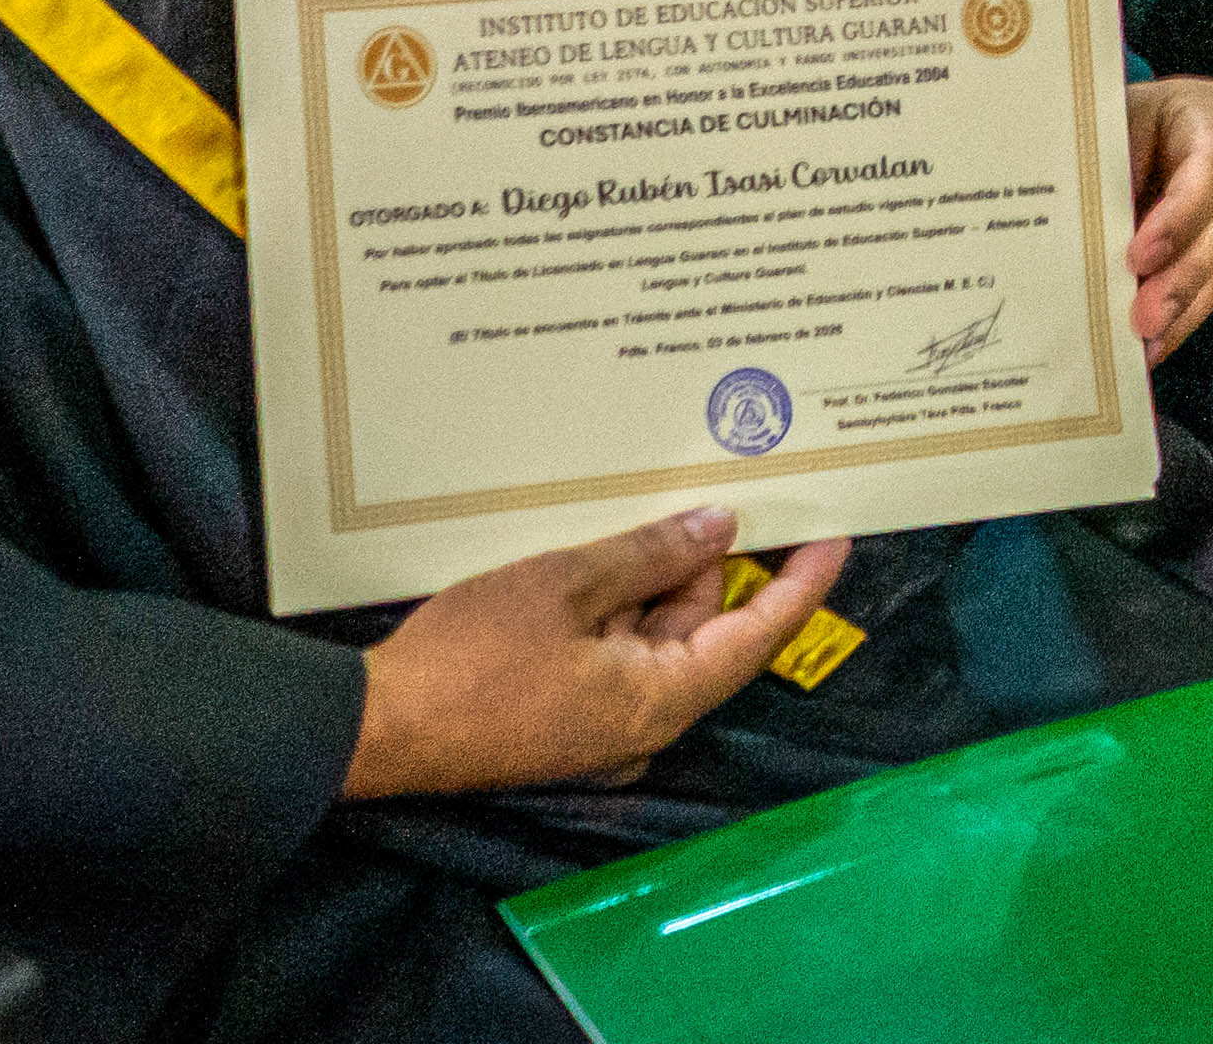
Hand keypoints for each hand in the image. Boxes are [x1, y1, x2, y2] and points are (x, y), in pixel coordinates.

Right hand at [343, 509, 840, 800]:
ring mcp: (602, 725)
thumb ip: (650, 556)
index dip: (801, 583)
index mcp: (660, 701)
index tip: (836, 535)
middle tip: (720, 486)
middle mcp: (643, 723)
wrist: (376, 727)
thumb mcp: (565, 585)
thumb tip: (719, 529)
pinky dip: (616, 605)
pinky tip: (603, 550)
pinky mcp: (565, 717)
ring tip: (648, 504)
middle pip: (703, 628)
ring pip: (654, 635)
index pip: (758, 636)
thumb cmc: (469, 659)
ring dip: (652, 578)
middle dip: (707, 562)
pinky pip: (614, 651)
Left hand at [1124, 76, 1212, 358]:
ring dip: (1183, 309)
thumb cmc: (1106, 124)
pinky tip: (1153, 346)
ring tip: (1147, 345)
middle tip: (1143, 320)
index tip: (1138, 258)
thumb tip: (1069, 232)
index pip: (1208, 167)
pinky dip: (1182, 318)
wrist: (1118, 129)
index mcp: (1204, 112)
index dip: (1180, 217)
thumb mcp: (1099, 131)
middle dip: (1181, 279)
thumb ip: (1096, 172)